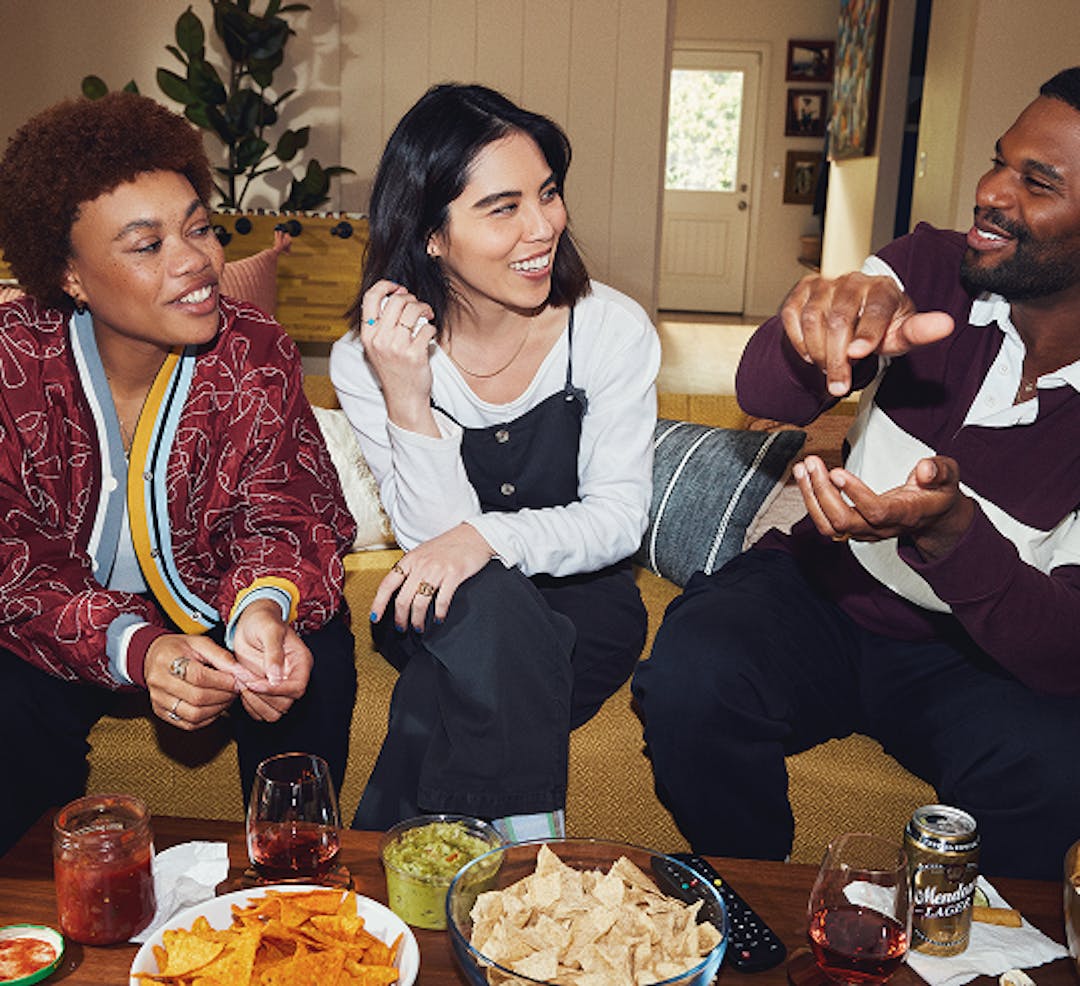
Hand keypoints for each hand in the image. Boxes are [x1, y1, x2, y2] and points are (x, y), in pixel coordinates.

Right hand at [144, 633, 254, 730]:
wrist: (154, 657)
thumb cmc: (180, 648)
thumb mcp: (200, 643)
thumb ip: (222, 656)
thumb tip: (242, 673)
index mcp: (167, 659)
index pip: (198, 677)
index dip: (223, 681)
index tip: (238, 680)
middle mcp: (158, 681)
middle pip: (197, 697)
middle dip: (224, 696)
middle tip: (236, 690)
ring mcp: (158, 700)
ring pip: (193, 715)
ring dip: (218, 709)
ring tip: (227, 698)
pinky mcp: (161, 712)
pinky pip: (188, 724)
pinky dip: (208, 718)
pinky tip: (215, 707)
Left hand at [230, 600, 313, 721]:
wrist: (250, 624)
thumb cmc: (262, 622)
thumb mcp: (269, 630)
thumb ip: (274, 652)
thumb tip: (276, 676)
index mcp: (301, 663)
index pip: (297, 688)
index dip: (275, 690)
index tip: (254, 683)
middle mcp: (293, 677)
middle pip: (285, 703)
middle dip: (261, 696)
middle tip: (244, 680)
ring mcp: (279, 686)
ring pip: (273, 712)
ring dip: (254, 702)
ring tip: (242, 683)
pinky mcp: (266, 692)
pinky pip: (261, 712)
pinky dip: (249, 706)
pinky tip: (242, 688)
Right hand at [359, 280, 438, 432]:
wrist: (404, 398)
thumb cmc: (393, 370)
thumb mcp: (377, 347)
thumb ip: (381, 324)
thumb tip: (395, 296)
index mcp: (367, 334)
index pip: (370, 298)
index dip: (385, 285)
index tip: (397, 287)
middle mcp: (379, 339)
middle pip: (397, 300)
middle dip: (411, 298)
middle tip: (418, 306)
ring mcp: (396, 347)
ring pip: (413, 310)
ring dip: (424, 309)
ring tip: (427, 315)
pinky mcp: (414, 354)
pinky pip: (427, 327)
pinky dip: (432, 328)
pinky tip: (430, 335)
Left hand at [373, 523, 496, 630]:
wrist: (474, 535)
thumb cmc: (450, 545)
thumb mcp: (424, 552)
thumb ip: (411, 568)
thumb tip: (400, 590)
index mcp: (410, 559)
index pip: (387, 584)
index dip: (379, 603)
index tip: (375, 617)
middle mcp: (421, 565)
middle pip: (402, 599)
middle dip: (400, 619)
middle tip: (401, 628)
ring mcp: (437, 570)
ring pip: (420, 603)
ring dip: (417, 620)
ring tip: (418, 627)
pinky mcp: (454, 575)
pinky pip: (442, 600)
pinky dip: (438, 613)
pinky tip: (438, 618)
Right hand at [780, 273, 953, 396]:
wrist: (853, 316)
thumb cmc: (880, 328)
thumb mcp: (901, 334)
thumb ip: (920, 332)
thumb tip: (945, 325)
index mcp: (883, 287)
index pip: (875, 307)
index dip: (866, 332)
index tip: (858, 355)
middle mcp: (852, 280)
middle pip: (839, 318)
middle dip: (837, 358)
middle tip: (839, 386)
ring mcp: (824, 284)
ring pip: (813, 319)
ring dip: (817, 352)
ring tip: (828, 371)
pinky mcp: (801, 291)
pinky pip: (792, 317)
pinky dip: (798, 341)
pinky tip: (811, 353)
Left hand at [794, 454, 974, 559]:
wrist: (933, 517)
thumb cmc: (937, 494)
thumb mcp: (948, 477)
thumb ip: (940, 471)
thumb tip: (926, 469)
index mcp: (905, 514)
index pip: (876, 511)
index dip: (855, 494)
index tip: (837, 472)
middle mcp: (881, 528)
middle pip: (844, 521)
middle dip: (823, 491)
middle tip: (812, 463)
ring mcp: (864, 531)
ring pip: (829, 525)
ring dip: (811, 496)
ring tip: (803, 468)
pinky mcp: (852, 528)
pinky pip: (825, 522)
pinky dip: (811, 499)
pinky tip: (805, 476)